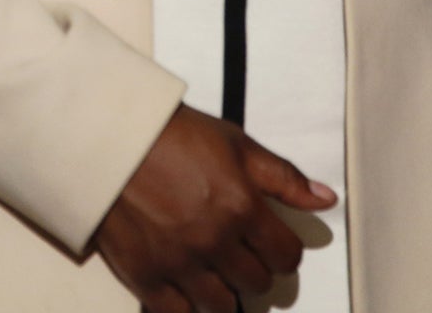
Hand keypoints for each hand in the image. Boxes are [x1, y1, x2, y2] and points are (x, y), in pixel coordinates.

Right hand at [93, 103, 336, 312]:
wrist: (107, 137)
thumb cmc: (168, 134)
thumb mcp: (234, 143)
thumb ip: (282, 176)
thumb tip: (324, 199)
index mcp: (241, 206)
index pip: (286, 256)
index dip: (284, 252)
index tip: (273, 247)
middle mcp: (214, 240)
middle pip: (257, 283)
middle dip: (254, 270)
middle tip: (241, 255)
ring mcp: (179, 262)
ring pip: (223, 306)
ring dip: (225, 292)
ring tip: (215, 273)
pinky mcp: (145, 275)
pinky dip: (187, 307)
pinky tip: (187, 291)